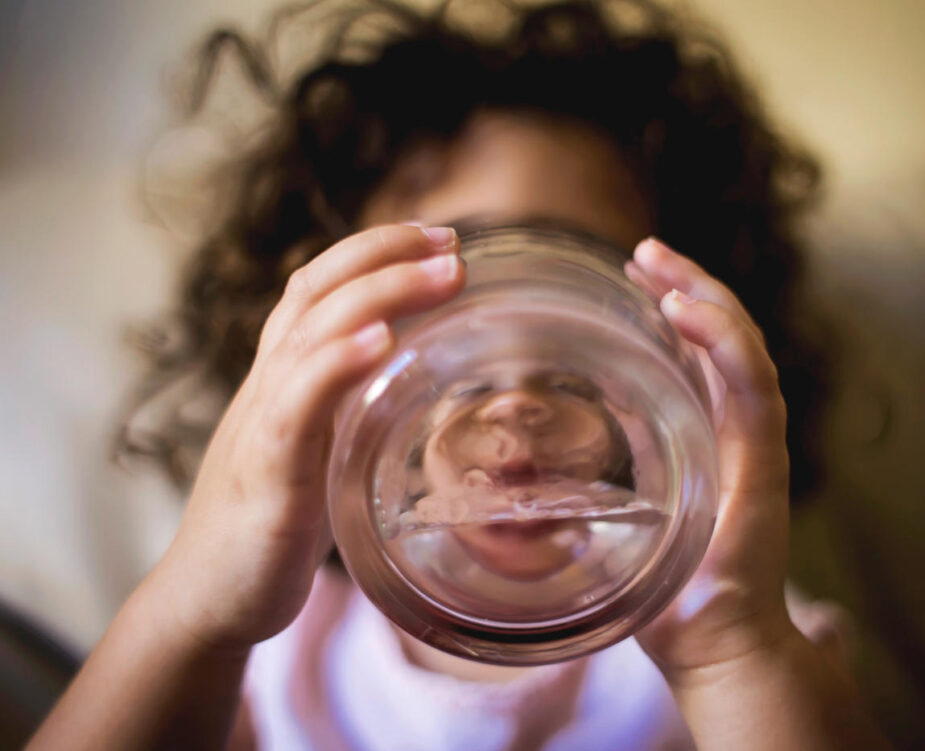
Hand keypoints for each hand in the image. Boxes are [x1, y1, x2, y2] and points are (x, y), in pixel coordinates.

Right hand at [144, 224, 464, 650]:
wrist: (207, 598)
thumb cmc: (268, 524)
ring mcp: (264, 425)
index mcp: (282, 376)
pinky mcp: (268, 474)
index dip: (374, 252)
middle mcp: (268, 385)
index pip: (319, 287)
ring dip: (382, 294)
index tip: (439, 238)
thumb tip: (401, 379)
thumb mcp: (312, 446)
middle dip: (387, 255)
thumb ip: (341, 405)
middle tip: (454, 244)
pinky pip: (298, 405)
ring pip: (312, 332)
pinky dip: (337, 363)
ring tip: (444, 274)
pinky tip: (380, 341)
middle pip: (317, 290)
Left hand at [627, 237, 793, 677]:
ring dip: (703, 297)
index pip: (702, 352)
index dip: (675, 306)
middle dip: (686, 286)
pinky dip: (723, 341)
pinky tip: (685, 310)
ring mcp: (757, 441)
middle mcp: (739, 430)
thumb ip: (609, 470)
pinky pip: (753, 385)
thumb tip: (541, 452)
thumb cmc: (666, 591)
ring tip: (659, 266)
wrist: (713, 645)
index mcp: (711, 436)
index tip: (634, 275)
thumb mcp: (623, 512)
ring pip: (742, 347)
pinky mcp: (765, 461)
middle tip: (642, 254)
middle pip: (723, 336)